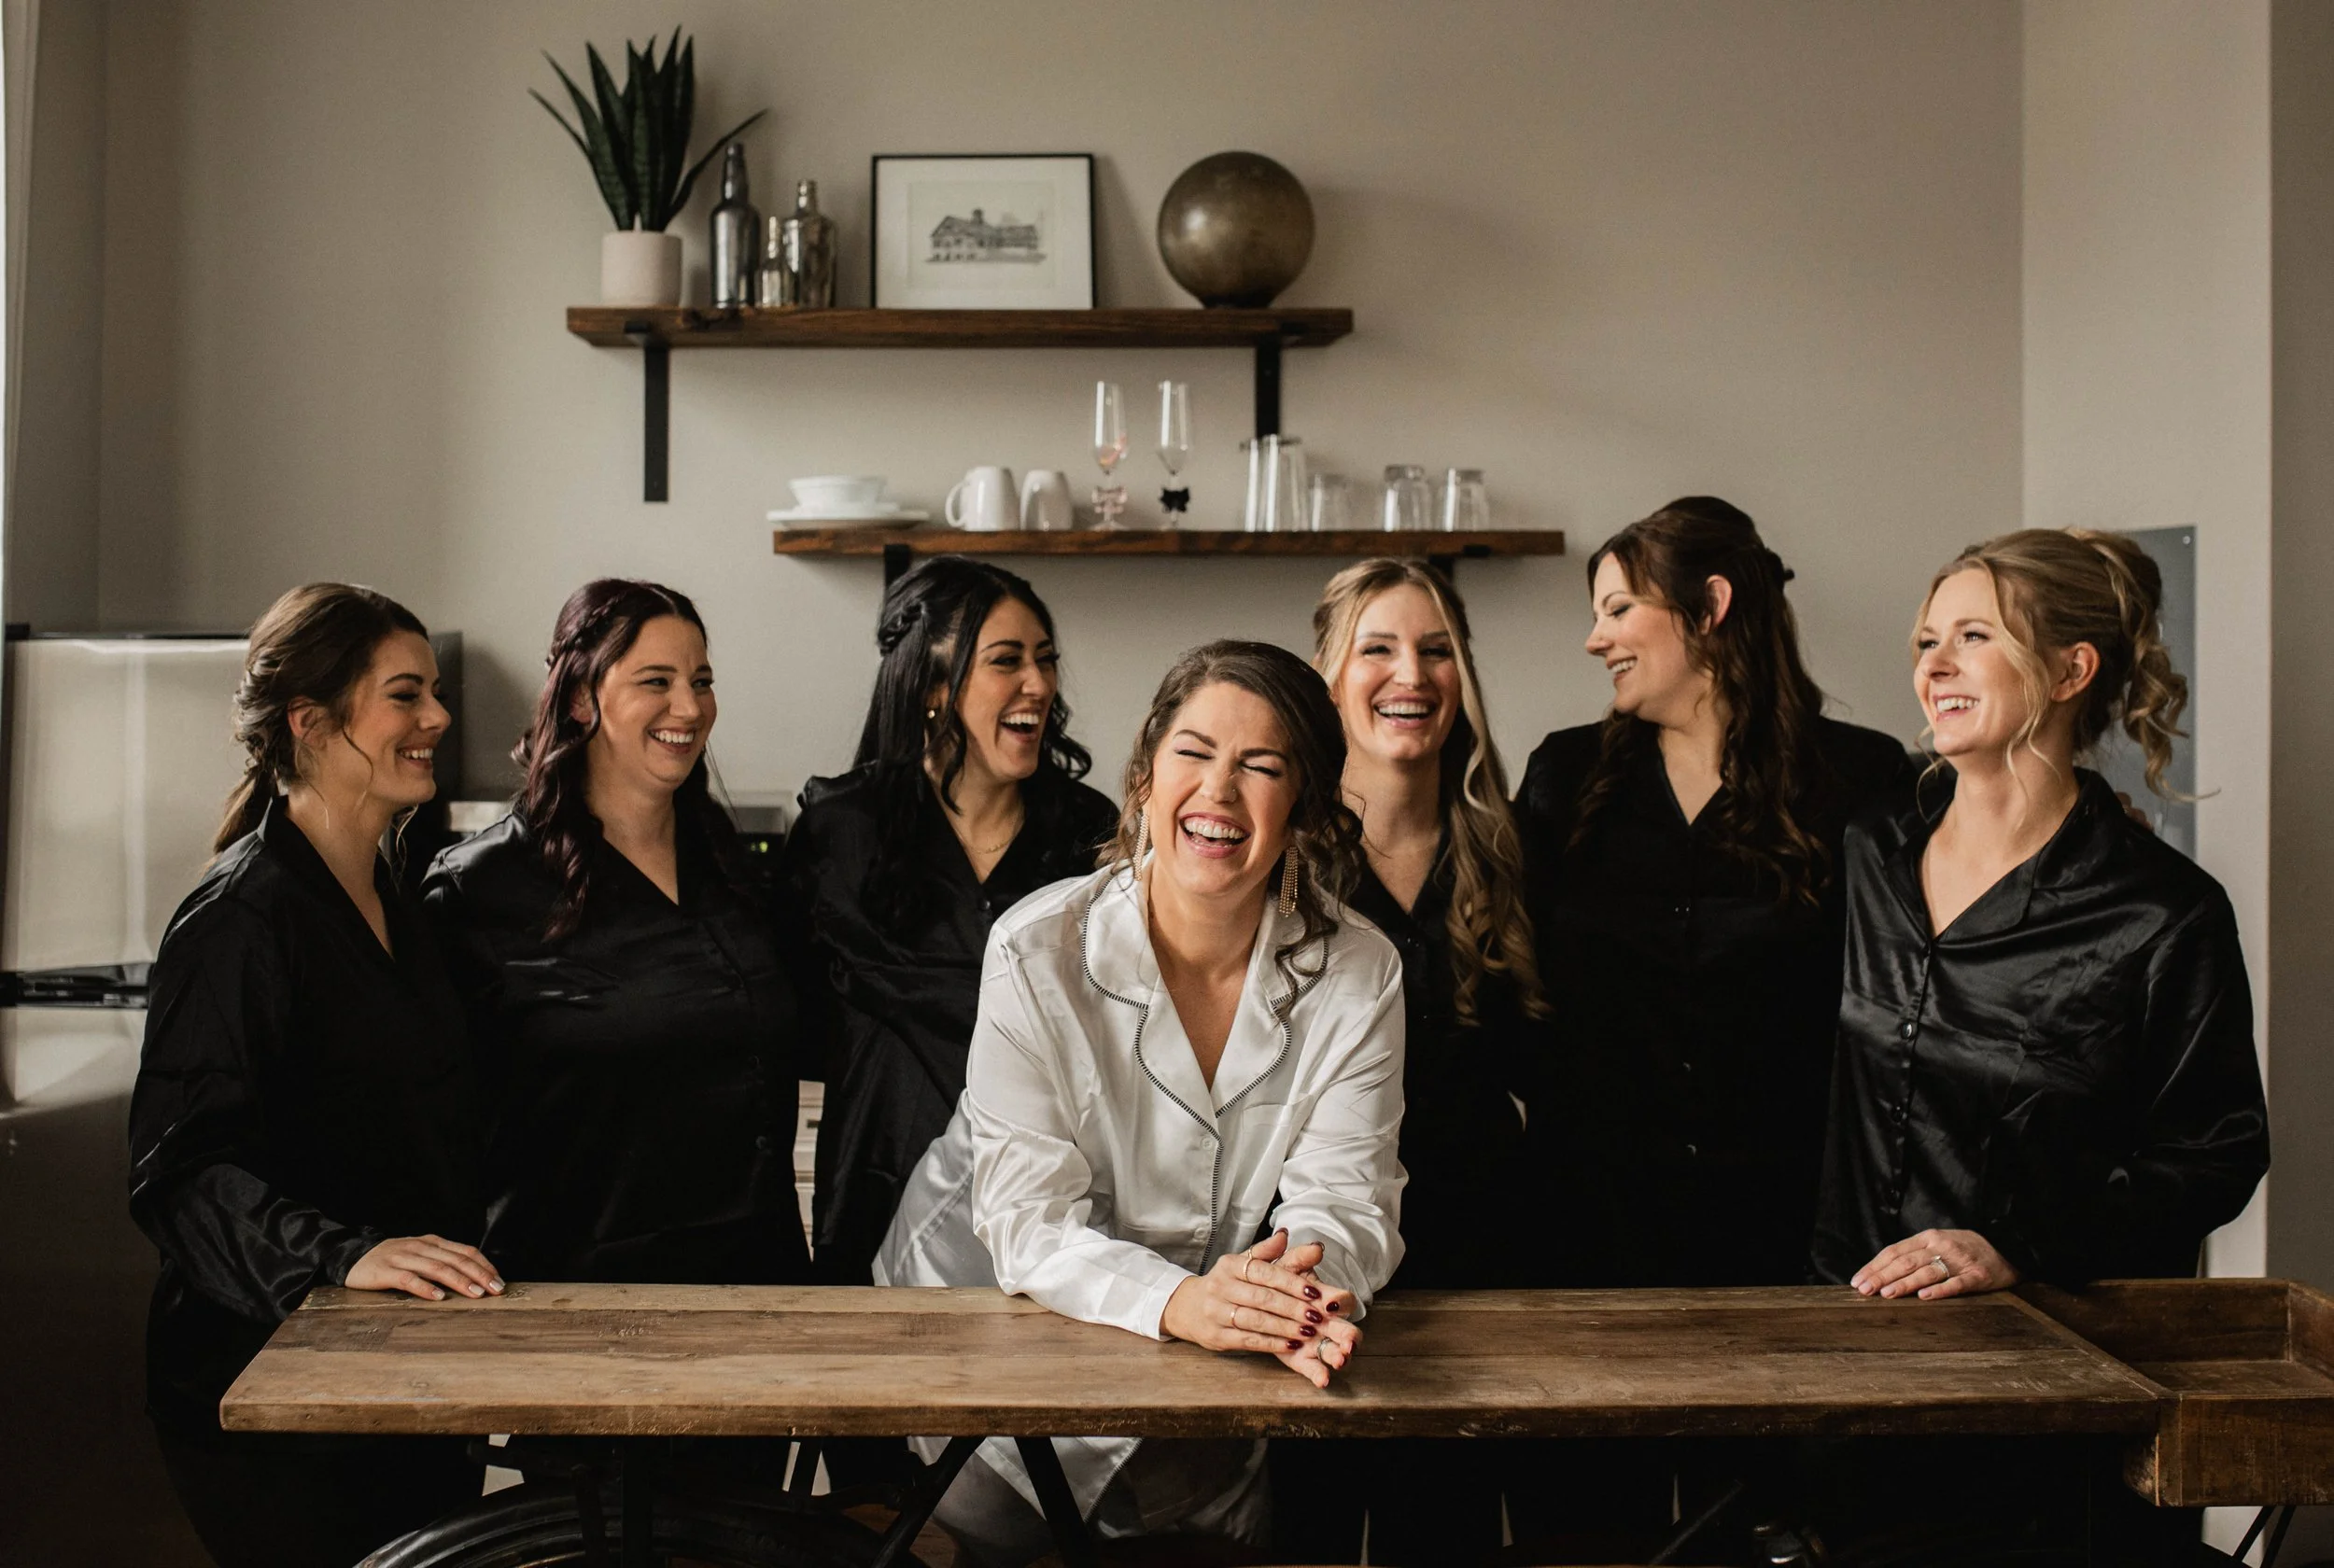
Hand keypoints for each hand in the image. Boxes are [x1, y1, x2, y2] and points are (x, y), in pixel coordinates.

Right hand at [346, 1234, 504, 1301]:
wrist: (352, 1257)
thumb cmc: (392, 1260)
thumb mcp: (420, 1255)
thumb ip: (442, 1262)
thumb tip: (473, 1278)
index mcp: (432, 1242)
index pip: (465, 1251)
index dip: (484, 1266)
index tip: (500, 1281)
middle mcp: (421, 1247)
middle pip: (456, 1260)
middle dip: (479, 1275)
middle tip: (495, 1290)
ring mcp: (403, 1258)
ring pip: (437, 1268)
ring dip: (459, 1281)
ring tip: (475, 1294)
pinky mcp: (386, 1271)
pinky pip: (409, 1280)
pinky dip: (425, 1288)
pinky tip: (438, 1297)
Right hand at [1160, 1229, 1360, 1385]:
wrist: (1188, 1307)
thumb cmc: (1226, 1283)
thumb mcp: (1243, 1262)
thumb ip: (1267, 1251)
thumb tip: (1286, 1234)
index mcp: (1230, 1265)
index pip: (1264, 1272)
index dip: (1291, 1282)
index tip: (1315, 1292)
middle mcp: (1220, 1286)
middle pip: (1262, 1298)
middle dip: (1293, 1308)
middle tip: (1318, 1316)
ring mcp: (1215, 1312)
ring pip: (1255, 1321)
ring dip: (1285, 1327)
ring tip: (1309, 1332)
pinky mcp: (1216, 1336)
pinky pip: (1247, 1340)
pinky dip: (1271, 1343)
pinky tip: (1291, 1345)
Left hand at [1852, 1228, 2017, 1300]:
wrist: (2008, 1246)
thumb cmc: (1965, 1249)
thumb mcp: (1938, 1243)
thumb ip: (1914, 1254)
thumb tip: (1882, 1272)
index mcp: (1928, 1238)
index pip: (1894, 1251)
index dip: (1874, 1266)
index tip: (1858, 1280)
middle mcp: (1941, 1246)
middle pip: (1906, 1261)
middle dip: (1882, 1276)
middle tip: (1864, 1290)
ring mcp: (1960, 1260)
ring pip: (1927, 1272)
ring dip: (1904, 1283)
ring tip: (1886, 1293)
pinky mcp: (1978, 1275)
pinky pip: (1956, 1283)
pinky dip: (1939, 1290)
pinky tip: (1924, 1297)